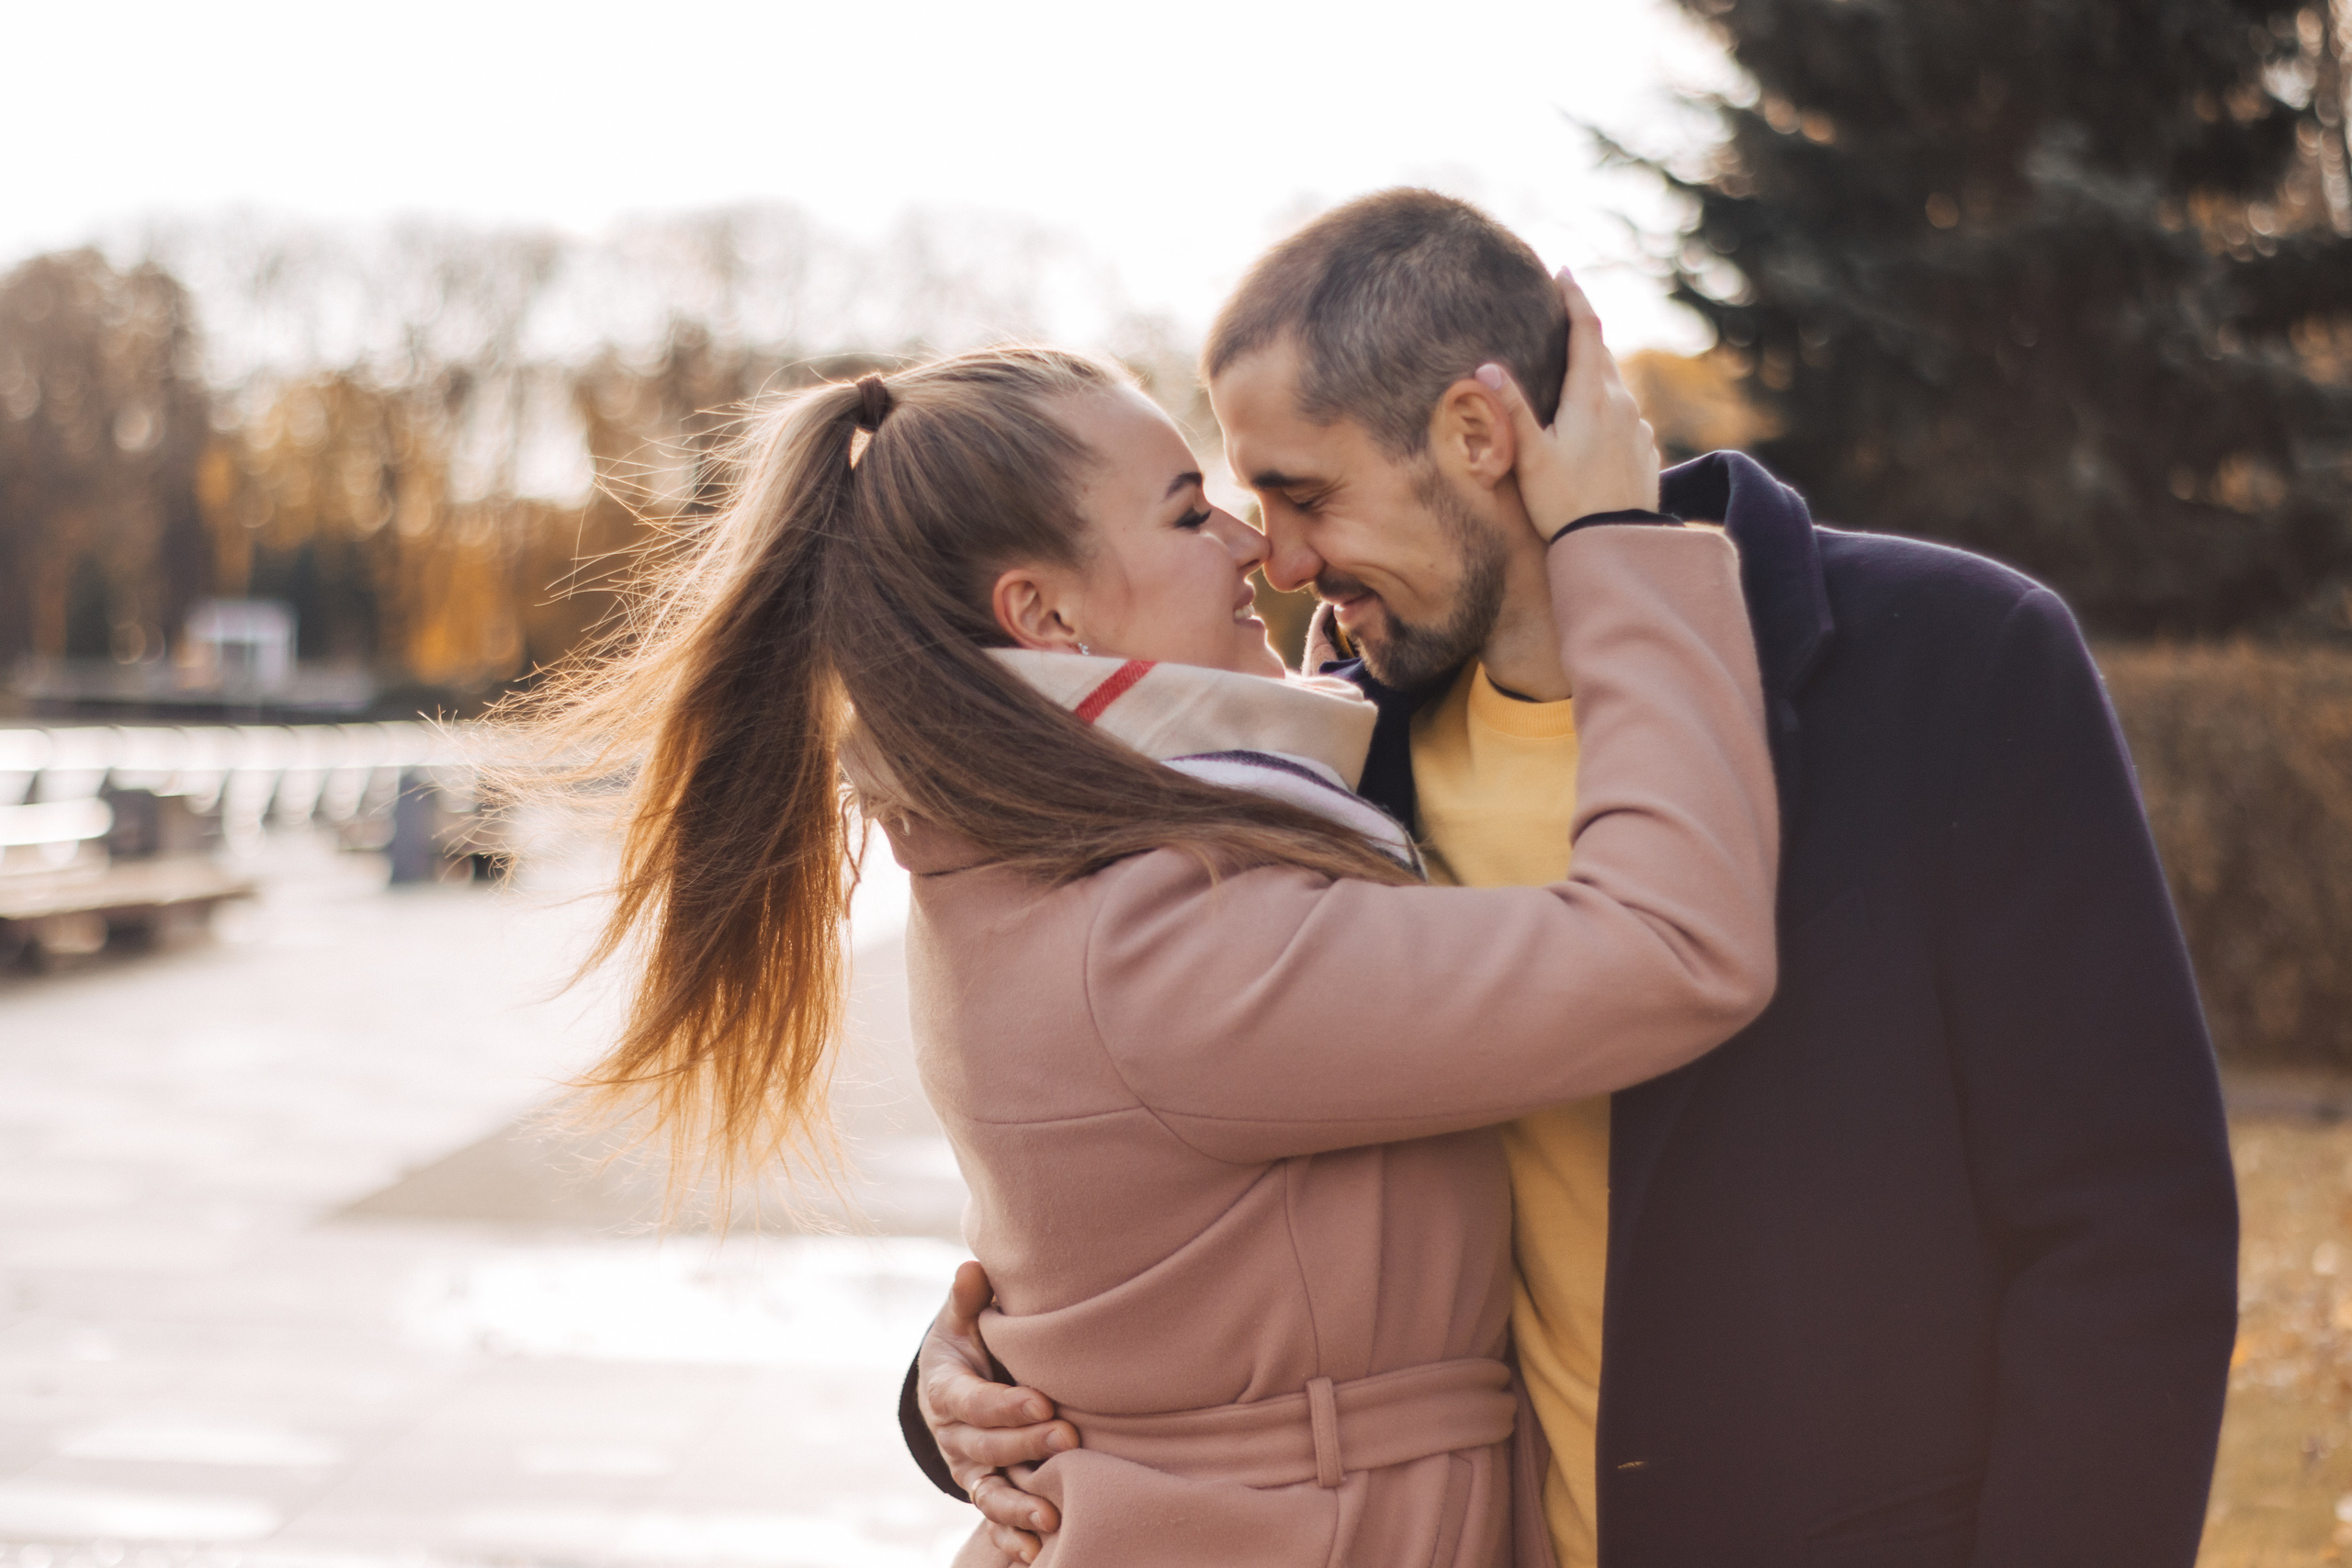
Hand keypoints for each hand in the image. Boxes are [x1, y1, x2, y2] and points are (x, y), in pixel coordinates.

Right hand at [919, 1261, 1075, 1562]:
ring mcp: (968, 1468)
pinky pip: (994, 1520)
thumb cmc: (969, 1343)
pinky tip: (1037, 1553)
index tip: (1042, 1402)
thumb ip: (969, 1299)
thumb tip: (973, 1267)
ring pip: (988, 1492)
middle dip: (1026, 1447)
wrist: (953, 1385)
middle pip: (986, 1447)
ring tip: (1051, 1516)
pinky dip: (1012, 1538)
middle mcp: (953, 1436)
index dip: (1003, 1406)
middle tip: (1069, 1440)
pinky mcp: (985, 1490)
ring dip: (1018, 1506)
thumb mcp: (963, 1320)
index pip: (970, 1402)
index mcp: (945, 1391)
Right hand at [1477, 266, 1660, 541]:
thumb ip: (1510, 410)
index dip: (1574, 298)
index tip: (1563, 273)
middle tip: (1563, 314)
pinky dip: (1608, 409)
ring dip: (1594, 375)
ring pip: (1615, 387)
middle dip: (1582, 332)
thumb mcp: (1529, 457)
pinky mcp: (1646, 451)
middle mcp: (1621, 404)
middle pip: (1601, 354)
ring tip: (1571, 377)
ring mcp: (1638, 428)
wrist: (1616, 546)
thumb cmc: (1565, 503)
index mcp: (1591, 398)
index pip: (1586, 331)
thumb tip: (1486, 367)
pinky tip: (1592, 428)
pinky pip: (1626, 418)